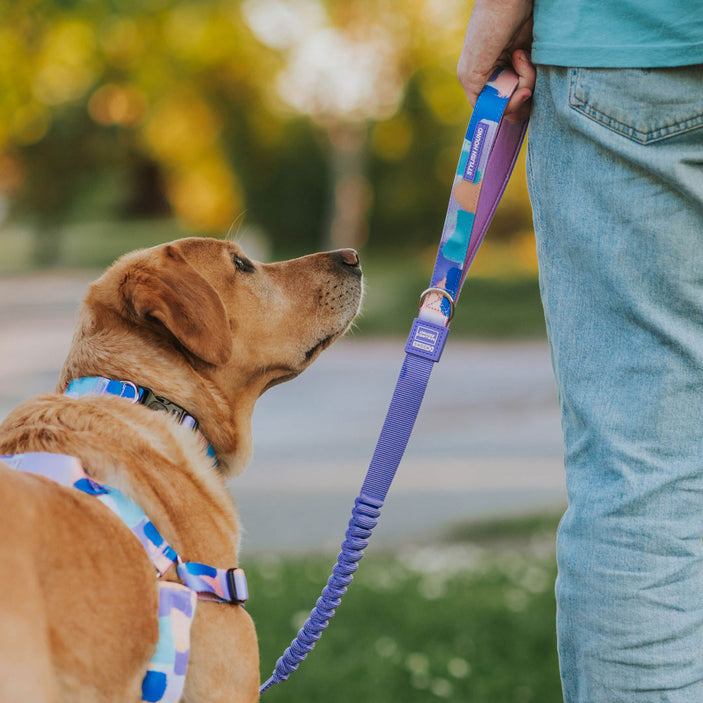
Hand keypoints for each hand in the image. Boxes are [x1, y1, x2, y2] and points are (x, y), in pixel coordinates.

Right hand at [457, 0, 535, 121]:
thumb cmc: (488, 27)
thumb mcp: (473, 70)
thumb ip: (477, 96)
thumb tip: (489, 117)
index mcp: (478, 84)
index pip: (494, 112)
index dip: (509, 109)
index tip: (522, 93)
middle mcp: (495, 79)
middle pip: (512, 105)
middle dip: (522, 92)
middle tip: (523, 68)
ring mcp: (513, 69)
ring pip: (526, 93)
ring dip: (530, 77)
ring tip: (523, 54)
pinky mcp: (528, 59)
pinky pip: (537, 79)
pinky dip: (537, 70)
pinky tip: (530, 52)